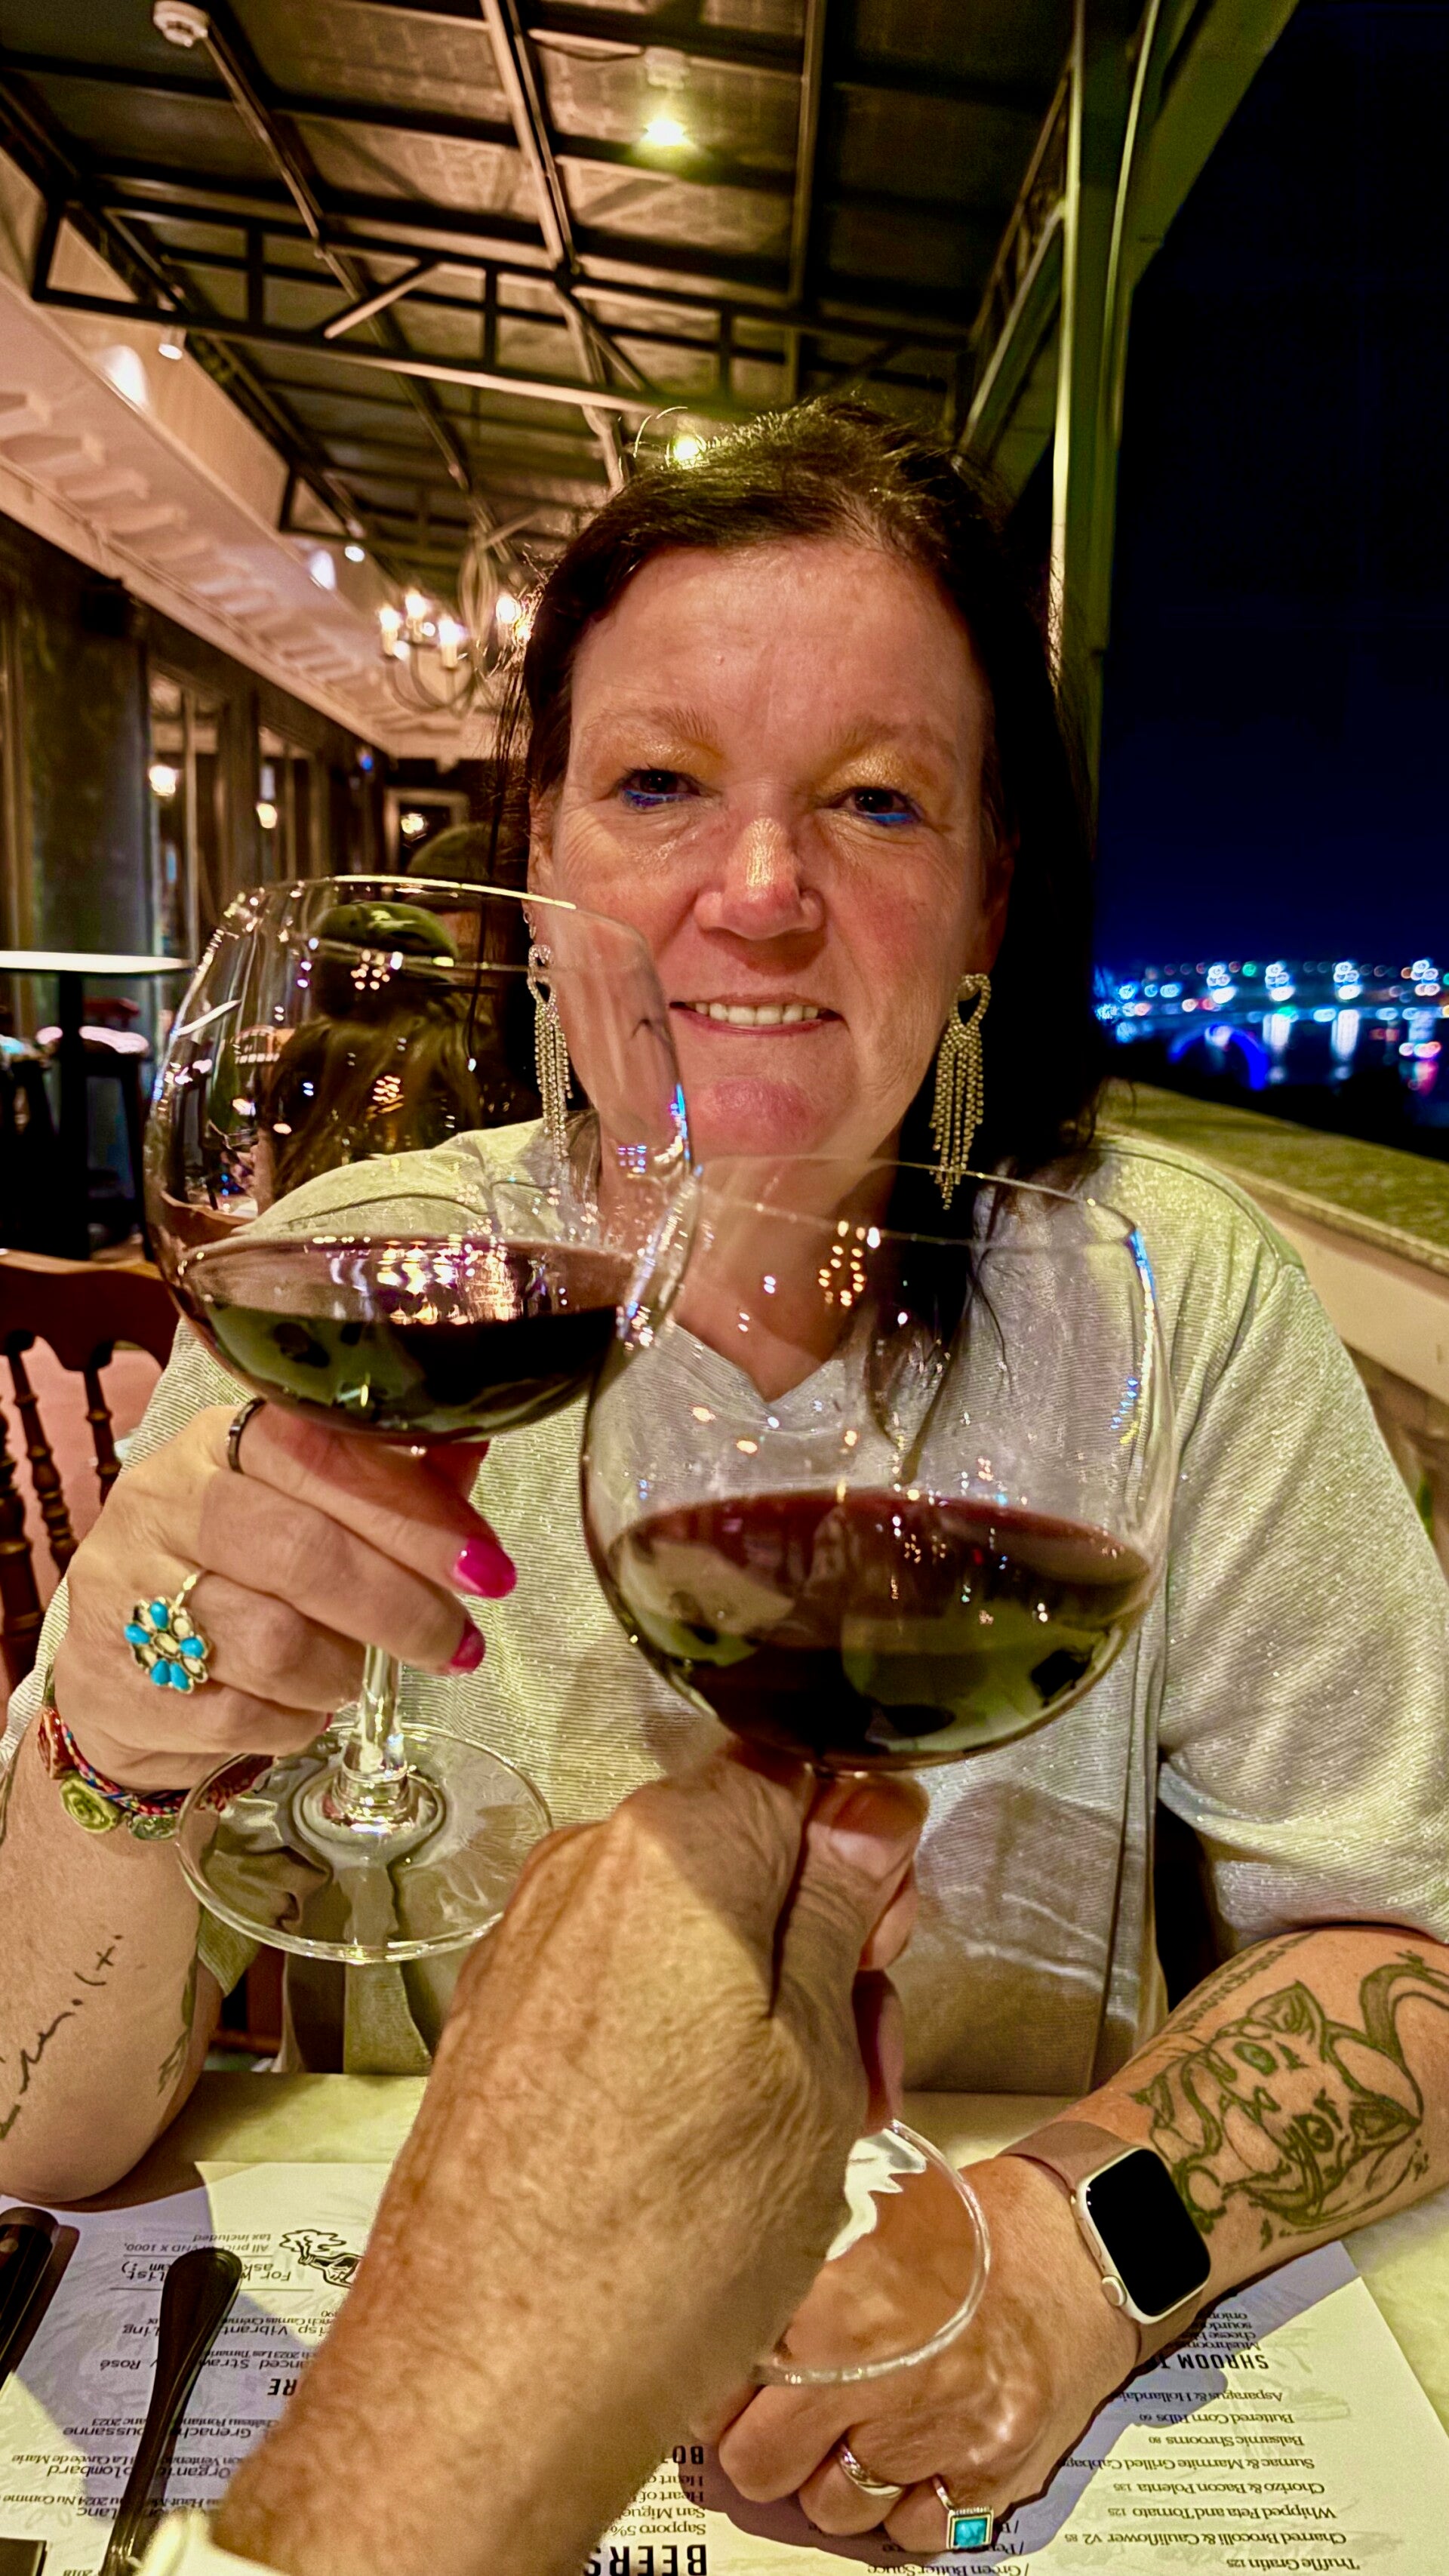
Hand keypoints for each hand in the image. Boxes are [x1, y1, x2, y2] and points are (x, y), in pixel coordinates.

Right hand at [55, 1401, 514, 1788]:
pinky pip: (243, 1717)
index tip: (485, 1566)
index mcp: (215, 1441)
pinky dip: (297, 1723)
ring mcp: (126, 1594)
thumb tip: (471, 1449)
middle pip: (301, 1551)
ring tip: (361, 1675)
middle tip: (458, 1643)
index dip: (414, 1510)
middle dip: (401, 1606)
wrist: (111, 1667)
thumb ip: (380, 1481)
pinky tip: (305, 1709)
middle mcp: (161, 1502)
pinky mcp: (114, 1684)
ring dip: (345, 1671)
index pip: (321, 1454)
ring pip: (274, 1643)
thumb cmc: (230, 1574)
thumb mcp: (294, 1508)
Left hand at [214, 1751, 927, 2575]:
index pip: (800, 1774)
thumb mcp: (813, 2061)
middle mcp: (581, 1870)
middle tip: (858, 2066)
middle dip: (819, 1944)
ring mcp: (530, 1947)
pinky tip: (713, 2151)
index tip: (883, 1948)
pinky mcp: (501, 2022)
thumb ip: (838, 1912)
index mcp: (669, 1847)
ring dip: (762, 2006)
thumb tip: (869, 1809)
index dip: (862, 1856)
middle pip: (743, 1851)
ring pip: (689, 1930)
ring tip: (796, 2136)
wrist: (487, 2382)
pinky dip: (684, 2043)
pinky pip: (623, 1987)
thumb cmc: (666, 2237)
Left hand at [717, 2152, 1137, 2550]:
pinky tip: (908, 2451)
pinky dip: (901, 2504)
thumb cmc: (975, 2224)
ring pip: (835, 2508)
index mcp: (845, 2303)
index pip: (728, 2388)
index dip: (714, 2390)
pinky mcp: (993, 2475)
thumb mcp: (870, 2212)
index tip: (720, 2384)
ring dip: (829, 2476)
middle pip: (765, 2466)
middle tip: (774, 2417)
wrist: (1085, 2242)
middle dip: (759, 2444)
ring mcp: (945, 2436)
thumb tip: (721, 2317)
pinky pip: (914, 2531)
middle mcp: (890, 2379)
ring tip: (849, 2427)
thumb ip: (796, 2273)